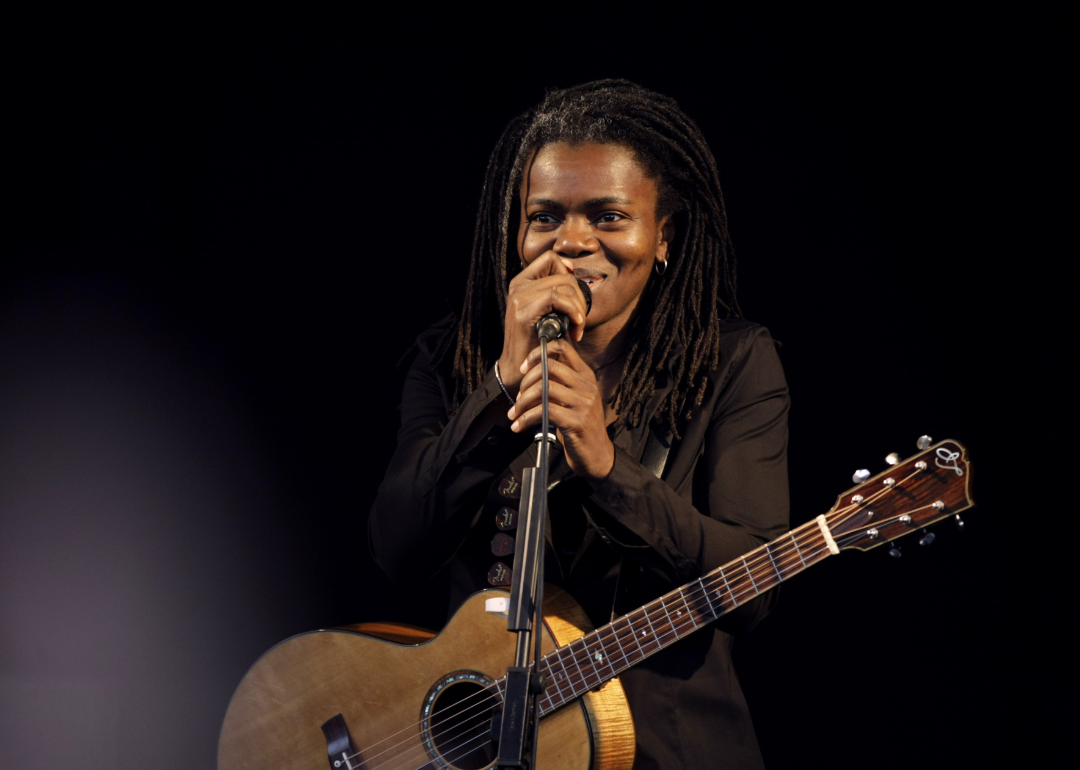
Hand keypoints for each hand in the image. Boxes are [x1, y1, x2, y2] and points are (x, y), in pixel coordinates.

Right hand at [497, 252, 588, 393]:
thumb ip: (555, 291)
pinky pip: (557, 298)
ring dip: (579, 309)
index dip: (568, 272)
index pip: (551, 259)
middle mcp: (518, 286)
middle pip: (564, 276)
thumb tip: (572, 272)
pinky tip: (574, 328)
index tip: (575, 295)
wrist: (519, 368)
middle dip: (580, 299)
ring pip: (564, 286)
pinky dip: (573, 312)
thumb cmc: (537, 341)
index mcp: (522, 282)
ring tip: (576, 328)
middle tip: (580, 322)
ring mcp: (519, 297)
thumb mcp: (546, 311)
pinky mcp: (523, 312)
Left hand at [508, 339, 614, 482]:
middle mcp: (586, 385)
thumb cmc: (579, 426)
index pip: (562, 348)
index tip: (524, 367)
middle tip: (517, 396)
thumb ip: (559, 383)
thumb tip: (531, 371)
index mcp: (585, 375)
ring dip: (522, 402)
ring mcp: (583, 403)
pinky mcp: (576, 421)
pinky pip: (544, 411)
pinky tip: (519, 425)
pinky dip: (526, 418)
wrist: (596, 454)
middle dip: (526, 380)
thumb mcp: (573, 398)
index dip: (538, 353)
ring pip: (544, 389)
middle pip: (549, 367)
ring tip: (515, 413)